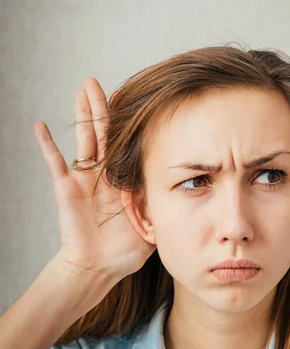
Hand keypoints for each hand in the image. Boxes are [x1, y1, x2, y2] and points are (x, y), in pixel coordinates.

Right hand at [34, 77, 155, 302]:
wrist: (100, 267)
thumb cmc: (126, 250)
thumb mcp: (153, 224)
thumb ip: (165, 205)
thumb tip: (190, 191)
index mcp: (123, 178)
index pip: (126, 142)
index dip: (128, 121)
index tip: (134, 98)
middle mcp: (104, 174)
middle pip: (104, 132)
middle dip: (103, 106)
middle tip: (99, 81)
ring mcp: (84, 178)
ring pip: (84, 139)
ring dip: (82, 114)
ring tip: (82, 89)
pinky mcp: (66, 188)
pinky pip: (55, 163)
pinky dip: (46, 145)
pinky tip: (40, 126)